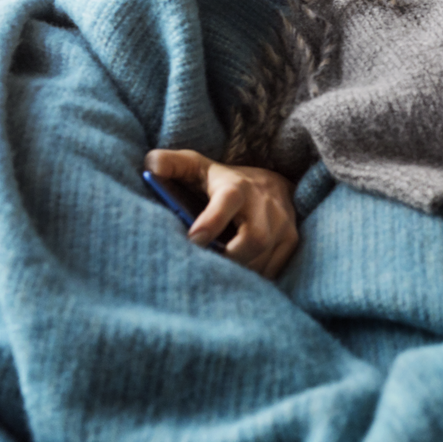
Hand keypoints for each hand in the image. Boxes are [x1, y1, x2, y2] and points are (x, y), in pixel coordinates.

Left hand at [143, 149, 299, 278]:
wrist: (271, 182)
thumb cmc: (221, 180)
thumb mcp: (196, 166)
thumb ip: (172, 163)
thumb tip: (151, 167)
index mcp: (236, 187)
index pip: (228, 200)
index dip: (213, 220)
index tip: (194, 240)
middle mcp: (264, 204)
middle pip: (254, 239)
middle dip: (229, 259)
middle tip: (205, 269)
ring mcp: (282, 223)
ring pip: (263, 259)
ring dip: (238, 272)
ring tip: (215, 276)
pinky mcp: (291, 239)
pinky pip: (273, 269)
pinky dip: (252, 278)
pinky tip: (234, 277)